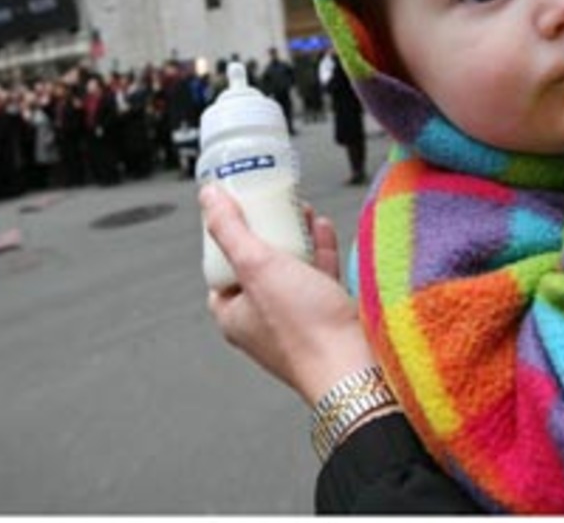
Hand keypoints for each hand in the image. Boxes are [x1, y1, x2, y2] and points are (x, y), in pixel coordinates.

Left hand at [203, 184, 376, 404]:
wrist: (355, 368)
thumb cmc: (304, 328)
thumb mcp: (257, 266)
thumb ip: (230, 229)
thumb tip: (208, 197)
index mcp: (234, 315)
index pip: (220, 266)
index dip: (228, 235)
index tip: (238, 208)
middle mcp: (261, 321)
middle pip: (258, 263)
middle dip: (268, 229)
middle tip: (273, 201)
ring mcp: (295, 320)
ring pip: (290, 268)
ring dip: (296, 235)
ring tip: (301, 207)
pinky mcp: (325, 318)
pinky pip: (318, 276)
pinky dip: (320, 250)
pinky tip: (323, 228)